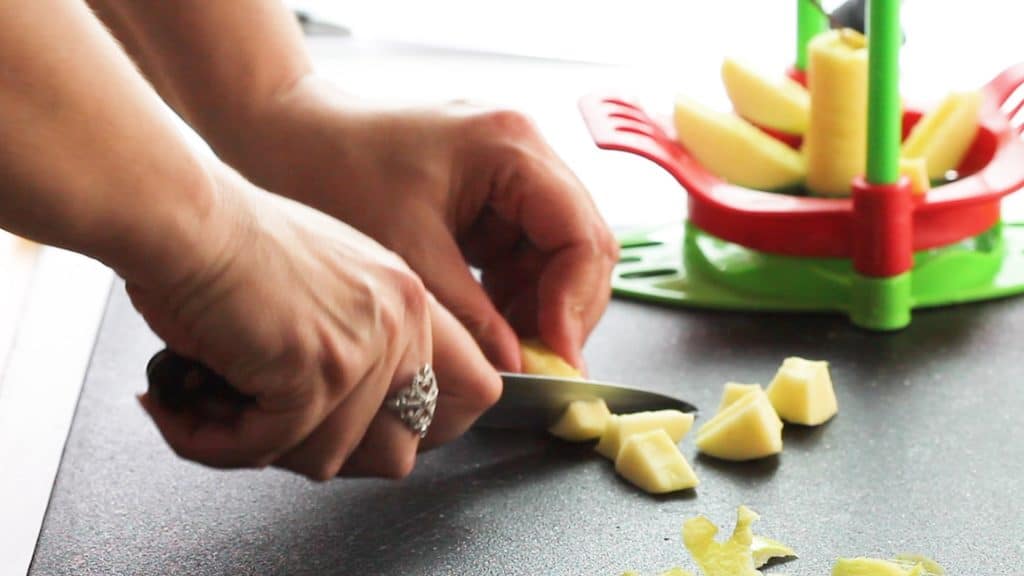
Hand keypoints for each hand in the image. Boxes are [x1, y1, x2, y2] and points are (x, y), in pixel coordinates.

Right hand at [129, 166, 499, 479]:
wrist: (184, 215)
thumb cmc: (229, 241)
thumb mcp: (324, 285)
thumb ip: (358, 347)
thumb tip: (352, 430)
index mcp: (411, 300)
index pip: (473, 391)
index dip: (422, 430)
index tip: (365, 439)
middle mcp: (401, 323)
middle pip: (400, 449)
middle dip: (329, 453)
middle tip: (268, 430)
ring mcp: (365, 349)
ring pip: (329, 460)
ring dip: (262, 447)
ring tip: (210, 408)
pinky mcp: (317, 370)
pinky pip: (269, 447)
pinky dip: (217, 443)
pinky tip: (184, 409)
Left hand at [224, 79, 618, 371]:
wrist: (284, 135)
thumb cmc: (331, 169)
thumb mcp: (408, 253)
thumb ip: (471, 317)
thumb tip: (516, 371)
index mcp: (512, 147)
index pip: (582, 236)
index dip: (573, 304)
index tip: (551, 356)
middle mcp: (524, 153)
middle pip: (581, 246)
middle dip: (561, 311)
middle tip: (535, 364)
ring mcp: (509, 174)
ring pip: (556, 257)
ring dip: (538, 308)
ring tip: (505, 349)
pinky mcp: (489, 196)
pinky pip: (523, 255)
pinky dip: (512, 295)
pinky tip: (487, 323)